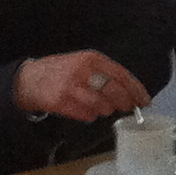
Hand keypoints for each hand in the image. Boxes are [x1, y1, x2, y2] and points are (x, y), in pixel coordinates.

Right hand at [14, 51, 150, 123]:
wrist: (30, 78)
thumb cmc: (63, 71)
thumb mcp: (84, 63)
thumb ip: (105, 74)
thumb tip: (131, 92)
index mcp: (92, 59)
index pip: (122, 75)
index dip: (136, 90)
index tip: (145, 101)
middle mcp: (83, 71)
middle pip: (114, 92)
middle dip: (125, 103)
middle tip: (127, 108)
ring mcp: (71, 87)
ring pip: (101, 106)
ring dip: (106, 110)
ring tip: (101, 107)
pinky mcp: (61, 102)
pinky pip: (86, 115)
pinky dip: (90, 115)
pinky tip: (85, 110)